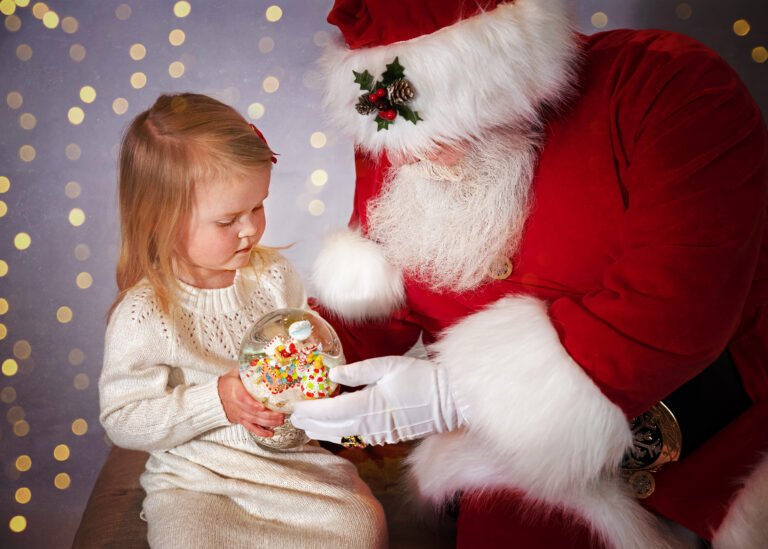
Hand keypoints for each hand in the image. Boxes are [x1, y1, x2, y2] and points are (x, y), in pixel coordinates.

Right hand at [217, 368, 283, 436]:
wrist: (216, 396)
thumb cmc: (228, 383)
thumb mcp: (235, 373)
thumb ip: (246, 369)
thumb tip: (262, 360)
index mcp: (234, 391)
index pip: (243, 398)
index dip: (252, 403)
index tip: (262, 406)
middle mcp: (236, 405)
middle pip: (252, 412)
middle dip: (268, 414)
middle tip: (281, 414)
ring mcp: (239, 414)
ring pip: (254, 420)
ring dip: (268, 422)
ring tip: (280, 421)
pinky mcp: (241, 421)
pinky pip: (251, 428)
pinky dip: (261, 432)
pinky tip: (271, 433)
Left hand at [291, 356, 466, 445]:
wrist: (450, 401)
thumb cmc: (421, 378)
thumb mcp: (388, 365)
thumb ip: (358, 371)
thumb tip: (332, 375)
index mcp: (368, 405)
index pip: (330, 412)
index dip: (310, 411)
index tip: (294, 407)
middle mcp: (369, 425)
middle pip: (331, 429)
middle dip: (310, 424)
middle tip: (294, 417)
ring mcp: (378, 434)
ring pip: (342, 437)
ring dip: (323, 431)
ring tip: (308, 424)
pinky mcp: (386, 438)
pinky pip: (355, 438)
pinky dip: (339, 434)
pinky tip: (334, 428)